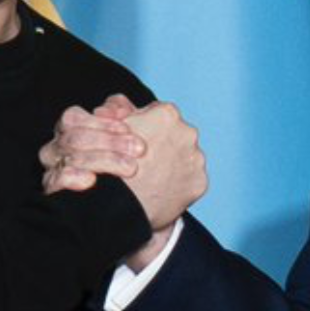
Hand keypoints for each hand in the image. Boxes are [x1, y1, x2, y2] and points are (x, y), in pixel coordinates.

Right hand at [39, 94, 142, 193]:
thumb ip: (123, 112)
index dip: (100, 122)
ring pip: (69, 159)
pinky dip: (73, 177)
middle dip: (108, 141)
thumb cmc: (129, 160)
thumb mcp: (130, 131)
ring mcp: (53, 171)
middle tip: (138, 149)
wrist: (134, 202)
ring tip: (130, 168)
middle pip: (73, 138)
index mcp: (70, 130)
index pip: (73, 118)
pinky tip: (91, 180)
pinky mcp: (54, 194)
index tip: (128, 129)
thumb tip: (117, 109)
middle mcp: (56, 149)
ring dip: (103, 160)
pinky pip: (56, 181)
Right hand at [119, 101, 206, 233]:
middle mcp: (187, 132)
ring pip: (185, 156)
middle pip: (175, 134)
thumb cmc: (111, 165)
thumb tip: (122, 105)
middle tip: (144, 161)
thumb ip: (119, 109)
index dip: (145, 128)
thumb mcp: (109, 126)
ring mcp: (196, 158)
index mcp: (166, 113)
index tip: (136, 141)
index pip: (158, 114)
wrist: (121, 206)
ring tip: (152, 177)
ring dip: (173, 163)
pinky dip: (179, 183)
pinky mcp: (200, 181)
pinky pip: (190, 179)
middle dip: (163, 144)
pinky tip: (162, 189)